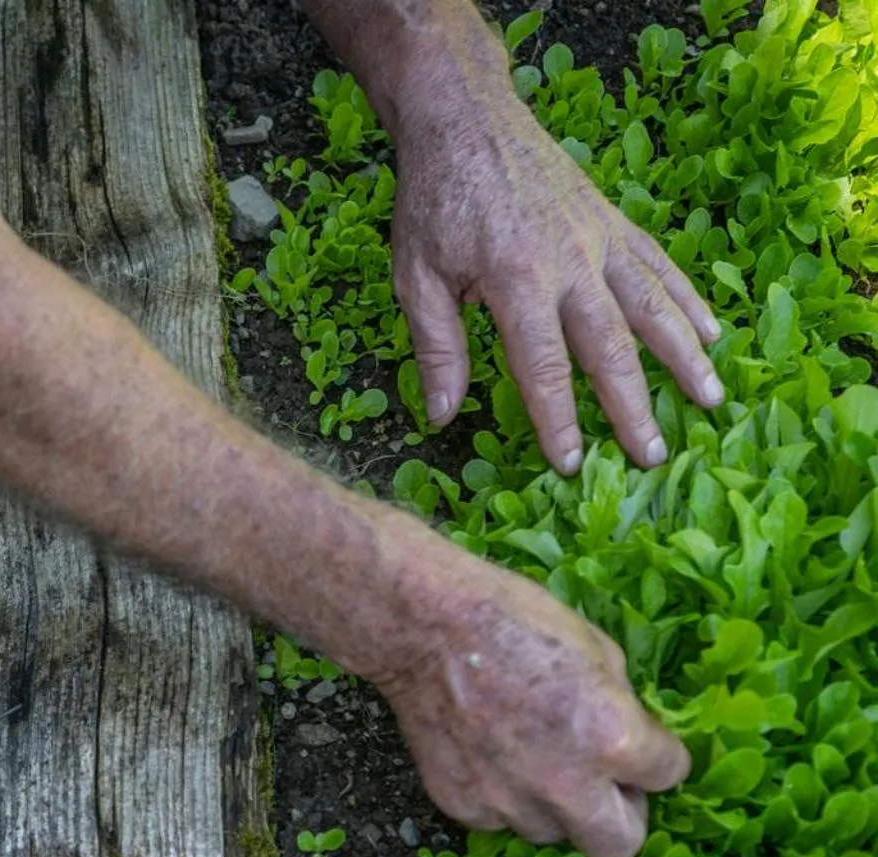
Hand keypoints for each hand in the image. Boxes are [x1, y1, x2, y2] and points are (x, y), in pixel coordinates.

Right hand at [376, 555, 690, 856]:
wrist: (424, 626)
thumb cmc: (513, 620)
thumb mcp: (595, 648)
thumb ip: (620, 707)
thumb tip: (627, 734)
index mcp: (612, 739)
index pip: (669, 775)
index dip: (656, 756)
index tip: (638, 744)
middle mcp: (565, 785)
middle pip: (618, 845)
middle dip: (619, 814)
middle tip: (601, 781)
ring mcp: (508, 802)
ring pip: (551, 832)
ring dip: (554, 805)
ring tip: (531, 759)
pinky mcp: (461, 805)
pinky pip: (497, 819)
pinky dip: (501, 796)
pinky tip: (487, 754)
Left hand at [391, 84, 725, 475]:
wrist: (467, 121)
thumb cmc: (434, 202)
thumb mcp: (415, 276)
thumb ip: (436, 346)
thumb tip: (441, 415)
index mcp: (516, 281)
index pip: (544, 368)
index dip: (559, 421)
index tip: (572, 465)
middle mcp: (570, 262)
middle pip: (612, 346)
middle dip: (634, 406)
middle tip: (655, 457)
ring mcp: (599, 238)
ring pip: (654, 305)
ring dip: (685, 357)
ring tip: (712, 401)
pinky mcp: (613, 221)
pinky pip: (659, 266)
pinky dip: (689, 300)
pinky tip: (712, 334)